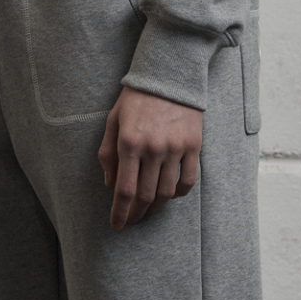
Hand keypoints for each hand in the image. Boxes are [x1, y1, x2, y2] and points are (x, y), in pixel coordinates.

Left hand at [98, 86, 202, 230]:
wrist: (169, 74)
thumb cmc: (136, 97)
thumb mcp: (113, 121)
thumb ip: (107, 153)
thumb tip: (110, 184)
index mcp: (129, 143)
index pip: (124, 190)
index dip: (120, 213)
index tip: (117, 225)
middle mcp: (153, 149)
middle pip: (145, 196)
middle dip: (136, 214)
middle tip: (132, 220)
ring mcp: (175, 148)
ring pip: (166, 192)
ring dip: (156, 207)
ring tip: (148, 209)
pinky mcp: (193, 146)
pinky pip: (188, 181)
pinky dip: (178, 194)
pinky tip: (169, 195)